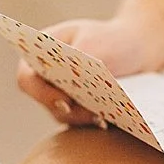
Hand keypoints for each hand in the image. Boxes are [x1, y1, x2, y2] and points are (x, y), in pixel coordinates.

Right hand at [16, 16, 153, 125]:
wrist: (136, 51)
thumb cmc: (110, 39)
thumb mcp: (96, 42)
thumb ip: (82, 59)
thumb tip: (74, 84)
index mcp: (39, 55)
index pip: (27, 79)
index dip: (42, 93)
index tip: (66, 99)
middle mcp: (45, 80)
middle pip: (47, 103)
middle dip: (70, 109)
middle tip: (93, 112)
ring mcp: (61, 99)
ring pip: (64, 116)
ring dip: (84, 117)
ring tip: (104, 116)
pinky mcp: (78, 113)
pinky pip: (82, 123)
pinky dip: (95, 121)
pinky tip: (111, 120)